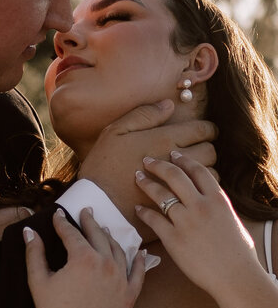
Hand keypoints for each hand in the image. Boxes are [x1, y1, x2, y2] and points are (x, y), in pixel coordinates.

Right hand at [24, 208, 144, 307]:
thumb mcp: (38, 279)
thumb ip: (34, 252)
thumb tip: (29, 230)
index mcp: (83, 258)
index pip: (72, 234)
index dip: (62, 223)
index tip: (58, 215)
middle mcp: (106, 264)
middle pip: (98, 236)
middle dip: (90, 222)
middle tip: (86, 212)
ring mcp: (121, 280)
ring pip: (117, 251)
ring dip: (110, 237)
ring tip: (105, 229)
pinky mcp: (129, 296)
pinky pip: (138, 274)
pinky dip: (140, 261)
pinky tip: (139, 252)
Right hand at [79, 101, 216, 225]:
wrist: (97, 201)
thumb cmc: (103, 164)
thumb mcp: (115, 131)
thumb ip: (143, 115)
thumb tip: (169, 105)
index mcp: (163, 139)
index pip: (202, 129)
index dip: (208, 129)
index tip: (205, 131)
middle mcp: (175, 161)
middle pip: (210, 151)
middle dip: (208, 148)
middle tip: (200, 149)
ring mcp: (177, 183)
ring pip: (209, 174)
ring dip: (205, 171)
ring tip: (194, 171)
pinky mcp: (175, 202)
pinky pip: (198, 195)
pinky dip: (198, 190)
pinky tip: (188, 189)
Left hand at [134, 152, 258, 298]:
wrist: (235, 277)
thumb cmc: (239, 254)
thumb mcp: (232, 220)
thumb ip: (217, 206)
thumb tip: (208, 199)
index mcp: (218, 199)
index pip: (197, 171)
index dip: (183, 160)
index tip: (172, 155)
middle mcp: (201, 206)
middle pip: (175, 176)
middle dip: (158, 165)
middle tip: (147, 161)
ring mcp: (186, 222)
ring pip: (160, 194)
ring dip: (146, 183)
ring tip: (138, 178)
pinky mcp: (173, 239)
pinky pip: (153, 219)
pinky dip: (143, 212)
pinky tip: (138, 209)